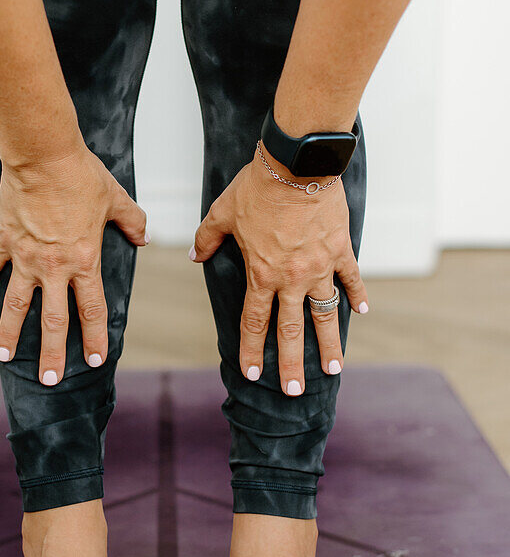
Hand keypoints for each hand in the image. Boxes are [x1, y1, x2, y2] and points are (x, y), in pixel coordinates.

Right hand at [0, 140, 148, 383]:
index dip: (94, 337)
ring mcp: (25, 256)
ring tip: (3, 357)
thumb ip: (133, 221)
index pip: (92, 310)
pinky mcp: (4, 239)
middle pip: (52, 321)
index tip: (94, 360)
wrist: (43, 154)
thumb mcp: (116, 198)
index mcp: (83, 261)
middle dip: (50, 354)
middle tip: (48, 380)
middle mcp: (53, 267)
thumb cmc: (82, 175)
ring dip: (9, 333)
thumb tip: (145, 236)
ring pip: (15, 305)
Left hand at [190, 147, 368, 394]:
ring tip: (334, 369)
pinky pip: (351, 279)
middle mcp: (292, 279)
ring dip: (330, 344)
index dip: (252, 350)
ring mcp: (320, 267)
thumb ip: (207, 238)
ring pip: (326, 315)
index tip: (253, 374)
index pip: (254, 322)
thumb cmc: (258, 187)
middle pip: (292, 331)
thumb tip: (194, 255)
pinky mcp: (340, 250)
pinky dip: (357, 295)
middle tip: (295, 391)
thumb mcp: (222, 211)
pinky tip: (363, 312)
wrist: (298, 165)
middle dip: (292, 365)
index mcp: (262, 274)